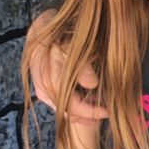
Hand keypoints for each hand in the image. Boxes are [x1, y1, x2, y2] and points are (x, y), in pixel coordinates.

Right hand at [28, 10, 106, 124]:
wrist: (39, 32)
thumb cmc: (58, 36)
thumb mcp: (71, 47)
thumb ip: (82, 66)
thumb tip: (92, 84)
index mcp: (51, 80)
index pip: (73, 107)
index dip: (92, 112)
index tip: (109, 111)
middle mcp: (45, 90)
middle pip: (69, 114)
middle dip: (89, 117)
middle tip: (108, 113)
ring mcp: (43, 92)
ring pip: (65, 111)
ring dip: (83, 113)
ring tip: (101, 109)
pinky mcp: (44, 90)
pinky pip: (61, 104)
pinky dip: (76, 105)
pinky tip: (88, 101)